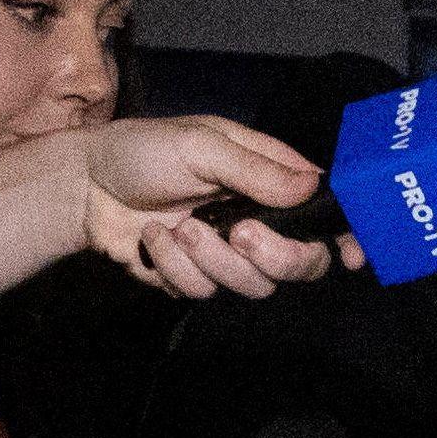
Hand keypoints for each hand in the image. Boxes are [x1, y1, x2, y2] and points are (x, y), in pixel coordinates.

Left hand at [67, 116, 343, 298]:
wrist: (84, 186)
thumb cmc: (143, 151)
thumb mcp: (201, 144)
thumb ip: (257, 169)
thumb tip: (313, 186)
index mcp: (271, 181)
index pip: (327, 214)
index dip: (348, 238)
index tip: (352, 254)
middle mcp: (261, 220)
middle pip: (303, 264)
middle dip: (274, 255)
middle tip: (241, 232)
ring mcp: (230, 255)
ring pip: (254, 285)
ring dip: (210, 257)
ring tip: (176, 226)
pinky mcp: (198, 279)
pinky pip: (205, 292)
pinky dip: (175, 267)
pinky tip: (154, 240)